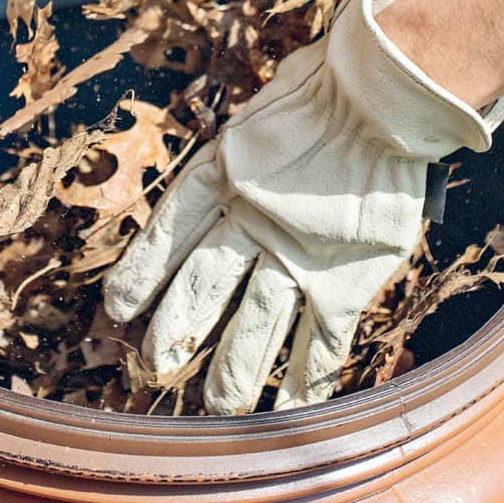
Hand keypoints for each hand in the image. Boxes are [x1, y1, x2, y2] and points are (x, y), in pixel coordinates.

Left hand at [104, 0, 503, 414]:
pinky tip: (292, 409)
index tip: (118, 308)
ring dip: (232, 374)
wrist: (385, 98)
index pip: (169, 232)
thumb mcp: (260, 117)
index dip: (142, 273)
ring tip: (216, 406)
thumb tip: (222, 191)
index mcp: (224, 173)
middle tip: (155, 367)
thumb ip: (238, 160)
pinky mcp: (345, 280)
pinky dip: (307, 380)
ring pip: (254, 327)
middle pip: (201, 287)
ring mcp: (298, 256)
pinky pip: (321, 343)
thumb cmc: (324, 93)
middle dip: (175, 332)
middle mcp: (251, 220)